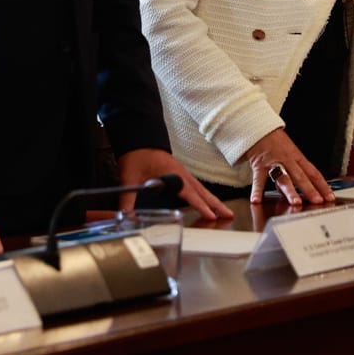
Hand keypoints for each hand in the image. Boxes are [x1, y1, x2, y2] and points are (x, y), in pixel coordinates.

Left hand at [115, 149, 233, 221]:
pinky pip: (195, 185)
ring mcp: (182, 172)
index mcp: (172, 173)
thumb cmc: (136, 155)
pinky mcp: (179, 173)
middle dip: (216, 204)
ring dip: (213, 200)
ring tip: (223, 211)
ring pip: (201, 188)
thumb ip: (127, 200)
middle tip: (228, 214)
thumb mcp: (128, 177)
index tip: (211, 216)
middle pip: (202, 191)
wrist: (137, 138)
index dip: (200, 206)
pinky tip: (206, 201)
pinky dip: (204, 194)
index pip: (190, 192)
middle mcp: (181, 173)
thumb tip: (125, 216)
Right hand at [240, 129, 332, 210]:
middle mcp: (288, 160)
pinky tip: (257, 200)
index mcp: (298, 158)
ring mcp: (274, 163)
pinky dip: (257, 190)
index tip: (330, 197)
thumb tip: (299, 191)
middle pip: (301, 176)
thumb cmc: (276, 142)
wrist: (259, 128)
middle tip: (317, 201)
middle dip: (310, 190)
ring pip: (284, 178)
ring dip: (290, 191)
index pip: (314, 173)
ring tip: (295, 202)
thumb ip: (294, 173)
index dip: (323, 186)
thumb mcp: (289, 154)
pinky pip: (258, 179)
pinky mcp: (259, 165)